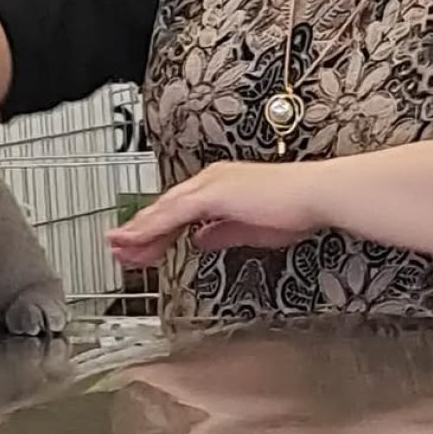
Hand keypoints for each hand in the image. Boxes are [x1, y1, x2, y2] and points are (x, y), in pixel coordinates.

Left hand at [108, 161, 326, 266]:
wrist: (314, 195)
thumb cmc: (294, 208)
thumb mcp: (248, 227)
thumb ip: (221, 232)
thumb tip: (200, 239)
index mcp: (217, 188)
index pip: (176, 212)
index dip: (155, 231)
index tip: (139, 248)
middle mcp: (208, 182)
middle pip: (163, 210)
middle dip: (139, 233)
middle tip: (119, 252)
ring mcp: (209, 185)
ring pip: (162, 211)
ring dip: (137, 231)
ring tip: (118, 249)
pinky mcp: (212, 193)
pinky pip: (172, 213)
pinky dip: (151, 227)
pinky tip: (136, 240)